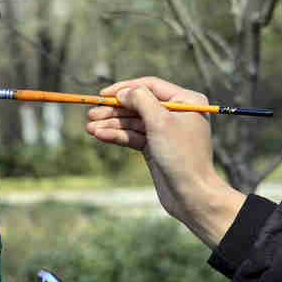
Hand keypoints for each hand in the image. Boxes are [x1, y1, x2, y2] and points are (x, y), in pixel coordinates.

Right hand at [85, 77, 244, 247]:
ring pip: (133, 122)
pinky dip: (118, 136)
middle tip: (91, 115)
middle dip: (114, 110)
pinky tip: (100, 136)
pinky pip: (134, 137)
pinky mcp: (156, 148)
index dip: (125, 88)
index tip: (103, 94)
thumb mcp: (160, 121)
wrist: (191, 195)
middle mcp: (177, 113)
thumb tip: (123, 91)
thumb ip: (141, 100)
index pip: (150, 86)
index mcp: (186, 100)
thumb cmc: (181, 155)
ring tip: (90, 128)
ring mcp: (165, 131)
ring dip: (111, 124)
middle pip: (139, 105)